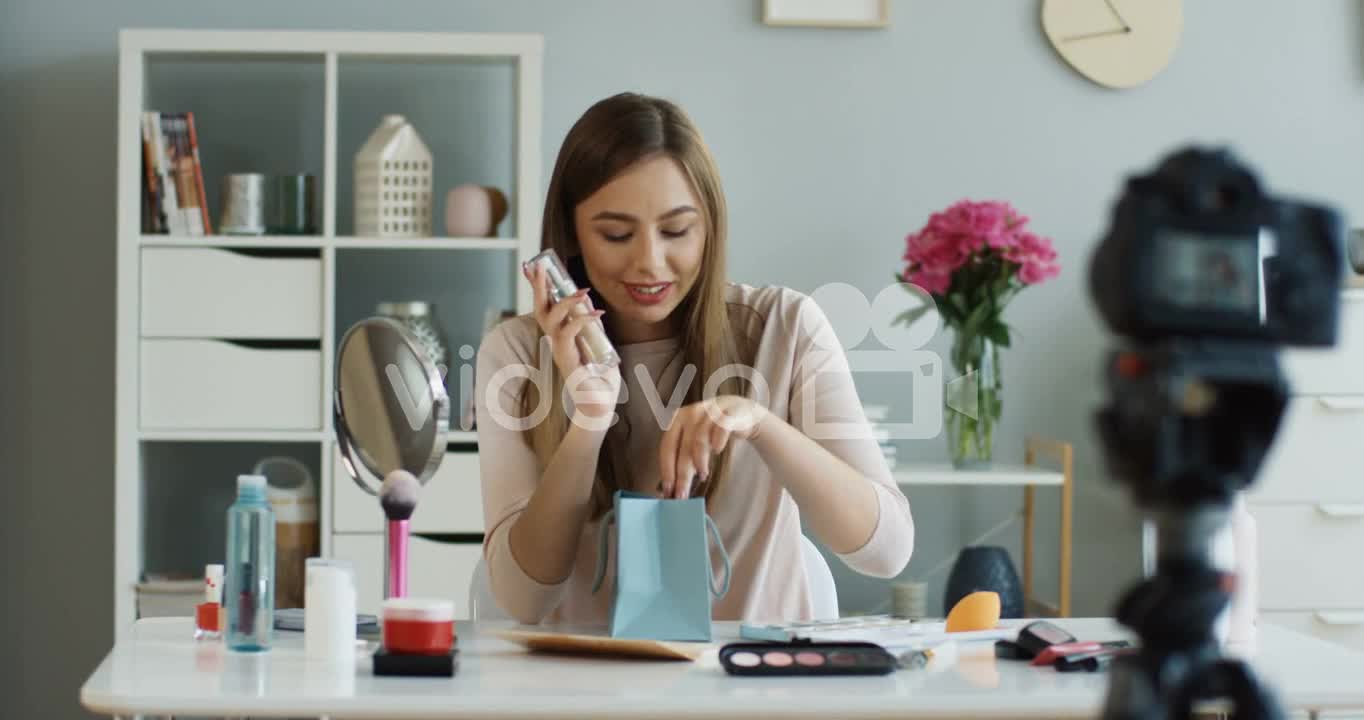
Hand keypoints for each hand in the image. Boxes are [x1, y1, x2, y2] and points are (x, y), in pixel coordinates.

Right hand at [524, 262, 620, 421]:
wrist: (600, 404)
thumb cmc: (599, 378)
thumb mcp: (598, 344)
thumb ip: (591, 326)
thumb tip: (589, 304)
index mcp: (560, 335)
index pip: (546, 306)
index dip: (538, 287)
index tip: (532, 266)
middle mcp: (555, 341)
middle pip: (540, 308)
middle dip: (537, 286)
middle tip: (538, 265)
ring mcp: (559, 350)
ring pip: (551, 319)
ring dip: (565, 301)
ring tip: (582, 291)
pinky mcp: (566, 359)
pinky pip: (569, 333)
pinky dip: (582, 320)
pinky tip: (596, 314)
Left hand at [658, 396, 768, 498]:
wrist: (740, 413)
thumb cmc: (713, 431)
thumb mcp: (695, 442)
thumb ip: (684, 460)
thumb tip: (672, 489)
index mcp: (677, 420)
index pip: (667, 446)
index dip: (667, 468)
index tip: (668, 489)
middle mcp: (691, 414)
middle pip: (683, 447)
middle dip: (682, 474)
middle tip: (682, 494)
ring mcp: (709, 412)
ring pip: (700, 439)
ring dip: (699, 460)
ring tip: (702, 475)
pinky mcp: (728, 413)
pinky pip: (721, 427)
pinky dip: (718, 440)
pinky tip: (717, 451)